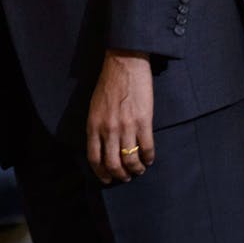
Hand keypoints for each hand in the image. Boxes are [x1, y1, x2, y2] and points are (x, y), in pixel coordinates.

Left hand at [86, 50, 153, 183]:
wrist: (124, 64)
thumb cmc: (109, 83)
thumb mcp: (94, 107)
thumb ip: (97, 127)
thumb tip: (102, 147)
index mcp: (93, 125)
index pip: (94, 158)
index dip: (101, 173)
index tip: (107, 179)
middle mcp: (108, 129)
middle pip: (113, 164)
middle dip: (120, 175)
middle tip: (126, 177)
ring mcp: (126, 127)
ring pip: (131, 160)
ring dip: (136, 170)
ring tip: (139, 169)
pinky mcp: (143, 122)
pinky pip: (147, 148)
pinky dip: (149, 158)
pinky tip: (149, 159)